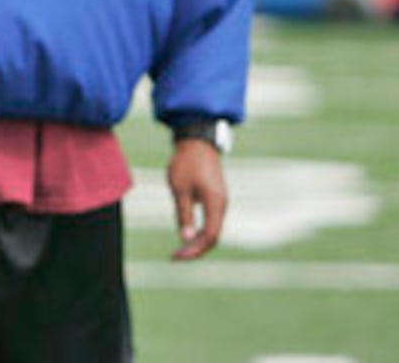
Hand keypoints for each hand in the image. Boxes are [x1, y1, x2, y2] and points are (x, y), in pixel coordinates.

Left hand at [167, 139, 227, 260]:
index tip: (178, 256)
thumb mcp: (180, 190)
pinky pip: (212, 220)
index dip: (195, 250)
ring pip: (213, 229)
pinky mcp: (216, 197)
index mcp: (215, 203)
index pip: (210, 236)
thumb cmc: (186, 163)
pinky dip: (201, 231)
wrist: (197, 141)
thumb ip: (184, 215)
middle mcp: (222, 204)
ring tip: (180, 250)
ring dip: (198, 242)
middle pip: (213, 236)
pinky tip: (187, 234)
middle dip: (196, 249)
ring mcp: (220, 200)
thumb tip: (186, 239)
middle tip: (176, 256)